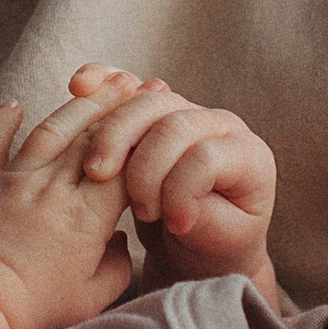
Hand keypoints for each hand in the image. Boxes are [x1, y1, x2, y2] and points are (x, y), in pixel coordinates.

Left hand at [0, 83, 145, 328]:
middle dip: (117, 106)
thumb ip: (119, 265)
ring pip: (50, 129)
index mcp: (86, 218)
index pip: (123, 165)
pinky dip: (2, 120)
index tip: (157, 123)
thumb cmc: (33, 309)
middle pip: (90, 136)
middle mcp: (52, 189)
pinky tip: (13, 105)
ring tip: (96, 82)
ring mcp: (12, 180)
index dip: (143, 141)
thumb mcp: (92, 298)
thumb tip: (122, 239)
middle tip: (135, 84)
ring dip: (76, 104)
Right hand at [63, 63, 279, 293]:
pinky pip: (125, 87)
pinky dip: (101, 82)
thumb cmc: (216, 246)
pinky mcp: (155, 111)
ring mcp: (186, 111)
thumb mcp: (222, 241)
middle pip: (173, 123)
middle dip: (143, 165)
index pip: (205, 156)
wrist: (202, 246)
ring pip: (144, 104)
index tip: (174, 226)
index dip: (182, 190)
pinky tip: (79, 86)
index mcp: (248, 156)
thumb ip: (204, 217)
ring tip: (97, 172)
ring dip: (113, 135)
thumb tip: (176, 201)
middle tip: (137, 207)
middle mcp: (220, 124)